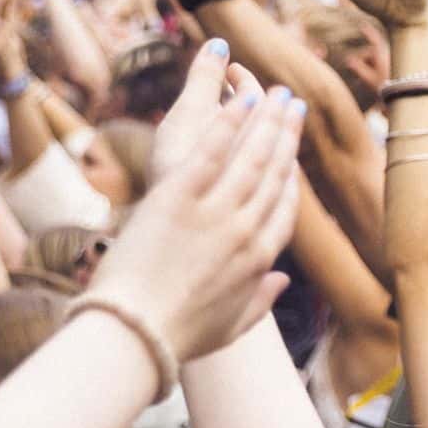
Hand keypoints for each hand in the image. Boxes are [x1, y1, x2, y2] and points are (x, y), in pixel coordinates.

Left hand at [89, 43, 302, 363]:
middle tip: (292, 104)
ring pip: (251, 156)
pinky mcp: (178, 198)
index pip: (286, 207)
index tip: (293, 149)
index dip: (292, 172)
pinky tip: (240, 100)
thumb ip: (261, 301)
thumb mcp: (231, 325)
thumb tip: (281, 282)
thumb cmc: (177, 336)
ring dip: (266, 119)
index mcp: (260, 261)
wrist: (133, 333)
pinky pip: (211, 152)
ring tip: (274, 92)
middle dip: (285, 134)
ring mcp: (214, 213)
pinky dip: (228, 124)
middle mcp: (246, 231)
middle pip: (275, 172)